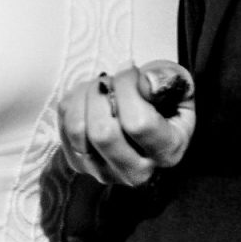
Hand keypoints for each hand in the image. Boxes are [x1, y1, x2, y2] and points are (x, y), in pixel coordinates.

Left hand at [59, 61, 193, 186]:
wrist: (146, 119)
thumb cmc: (163, 101)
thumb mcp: (177, 84)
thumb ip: (168, 79)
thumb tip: (146, 82)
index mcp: (168, 152)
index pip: (138, 123)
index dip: (127, 88)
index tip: (129, 69)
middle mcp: (137, 172)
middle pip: (103, 133)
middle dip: (101, 93)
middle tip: (109, 80)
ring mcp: (105, 172)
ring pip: (77, 130)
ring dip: (83, 97)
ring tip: (98, 87)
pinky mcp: (80, 164)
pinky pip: (64, 127)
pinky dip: (71, 103)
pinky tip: (88, 98)